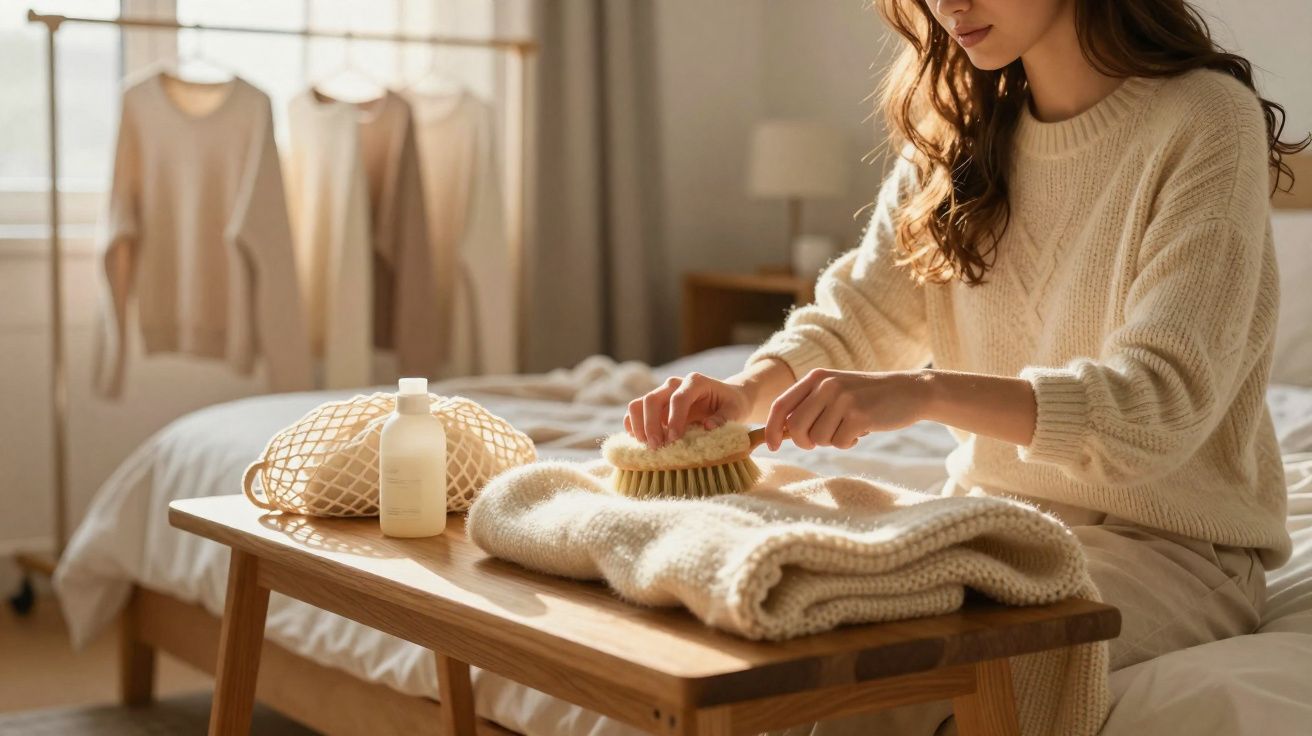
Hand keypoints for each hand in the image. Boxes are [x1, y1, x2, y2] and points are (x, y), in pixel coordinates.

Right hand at [624, 372, 751, 448]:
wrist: (726, 399)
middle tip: (657, 447)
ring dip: (638, 426)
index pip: (678, 398)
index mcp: (695, 382)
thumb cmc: (731, 405)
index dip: (674, 419)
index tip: (674, 440)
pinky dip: (633, 427)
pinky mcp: (655, 406)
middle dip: (651, 424)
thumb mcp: (736, 410)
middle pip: (652, 399)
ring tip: (647, 446)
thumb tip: (708, 426)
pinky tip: (640, 442)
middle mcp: (674, 384)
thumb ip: (724, 418)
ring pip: (638, 404)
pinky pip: (636, 412)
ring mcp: (662, 394)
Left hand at [763, 368, 930, 450]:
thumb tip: (781, 433)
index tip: (772, 446)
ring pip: (817, 439)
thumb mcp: (835, 391)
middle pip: (795, 427)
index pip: (781, 405)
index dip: (771, 428)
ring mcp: (843, 399)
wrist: (909, 391)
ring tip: (848, 428)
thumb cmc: (866, 397)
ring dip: (831, 441)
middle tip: (821, 440)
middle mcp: (826, 385)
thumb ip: (809, 406)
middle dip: (805, 442)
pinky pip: (839, 443)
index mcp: (816, 377)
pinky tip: (861, 431)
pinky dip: (848, 443)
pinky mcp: (859, 415)